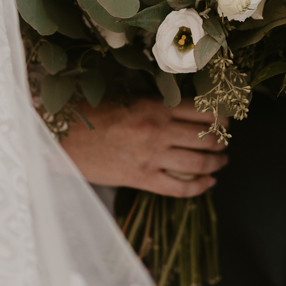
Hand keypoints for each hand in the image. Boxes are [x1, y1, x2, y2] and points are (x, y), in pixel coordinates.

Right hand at [61, 97, 227, 197]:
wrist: (61, 138)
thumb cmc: (91, 114)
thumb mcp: (126, 98)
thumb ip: (156, 103)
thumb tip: (186, 108)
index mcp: (155, 106)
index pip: (202, 111)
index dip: (220, 116)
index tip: (225, 118)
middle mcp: (158, 130)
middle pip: (207, 137)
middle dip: (222, 140)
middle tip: (225, 140)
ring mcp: (151, 157)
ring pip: (199, 163)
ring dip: (217, 162)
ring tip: (221, 161)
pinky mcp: (142, 179)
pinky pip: (180, 188)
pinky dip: (199, 187)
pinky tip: (208, 182)